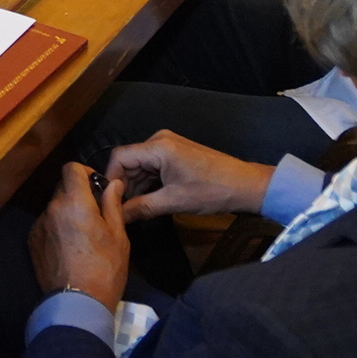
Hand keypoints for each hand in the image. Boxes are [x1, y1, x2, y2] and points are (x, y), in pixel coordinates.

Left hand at [28, 170, 131, 310]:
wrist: (78, 302)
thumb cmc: (105, 268)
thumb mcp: (118, 235)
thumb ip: (112, 205)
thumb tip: (113, 184)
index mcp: (74, 203)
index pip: (71, 168)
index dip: (85, 172)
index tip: (97, 187)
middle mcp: (52, 208)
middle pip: (62, 187)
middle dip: (78, 194)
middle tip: (94, 214)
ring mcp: (39, 225)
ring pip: (54, 207)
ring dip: (66, 212)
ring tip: (82, 236)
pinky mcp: (32, 241)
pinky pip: (46, 224)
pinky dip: (56, 228)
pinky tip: (69, 247)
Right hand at [103, 132, 275, 222]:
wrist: (246, 185)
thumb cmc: (212, 191)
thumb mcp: (173, 202)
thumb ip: (141, 207)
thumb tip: (118, 217)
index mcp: (158, 147)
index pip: (119, 157)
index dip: (111, 179)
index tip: (111, 201)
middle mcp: (160, 140)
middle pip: (129, 161)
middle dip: (125, 185)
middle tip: (123, 210)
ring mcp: (169, 146)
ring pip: (140, 165)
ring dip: (137, 186)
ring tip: (136, 209)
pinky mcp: (176, 153)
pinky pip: (153, 166)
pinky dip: (149, 182)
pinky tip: (149, 200)